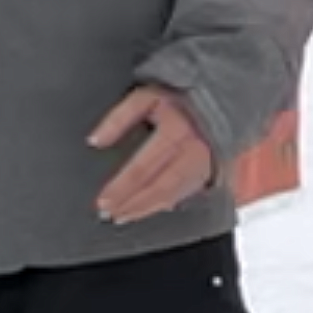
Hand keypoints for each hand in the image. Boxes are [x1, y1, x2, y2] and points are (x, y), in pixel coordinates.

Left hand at [88, 86, 212, 224]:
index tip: (103, 200)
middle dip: (131, 203)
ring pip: (170, 195)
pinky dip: (161, 205)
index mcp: (175, 131)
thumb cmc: (177, 97)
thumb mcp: (145, 96)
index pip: (143, 168)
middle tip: (108, 214)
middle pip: (157, 187)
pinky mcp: (207, 172)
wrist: (217, 99)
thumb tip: (95, 141)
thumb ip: (119, 118)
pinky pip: (182, 195)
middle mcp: (192, 152)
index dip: (121, 187)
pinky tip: (145, 210)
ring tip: (121, 216)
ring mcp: (203, 165)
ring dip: (144, 209)